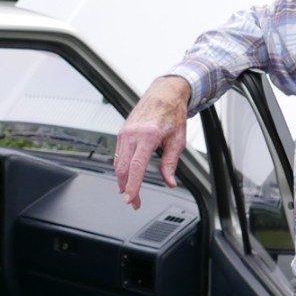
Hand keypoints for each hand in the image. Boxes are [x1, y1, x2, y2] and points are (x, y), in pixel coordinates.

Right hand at [115, 76, 191, 208]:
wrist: (164, 93)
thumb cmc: (172, 112)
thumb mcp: (178, 140)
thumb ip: (170, 163)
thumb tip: (170, 181)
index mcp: (148, 135)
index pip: (136, 167)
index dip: (132, 186)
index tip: (130, 199)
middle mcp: (133, 134)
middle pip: (122, 168)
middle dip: (126, 188)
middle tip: (133, 202)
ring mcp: (125, 132)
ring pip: (118, 163)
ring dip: (122, 179)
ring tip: (130, 191)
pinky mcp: (122, 131)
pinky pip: (119, 154)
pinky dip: (121, 167)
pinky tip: (126, 175)